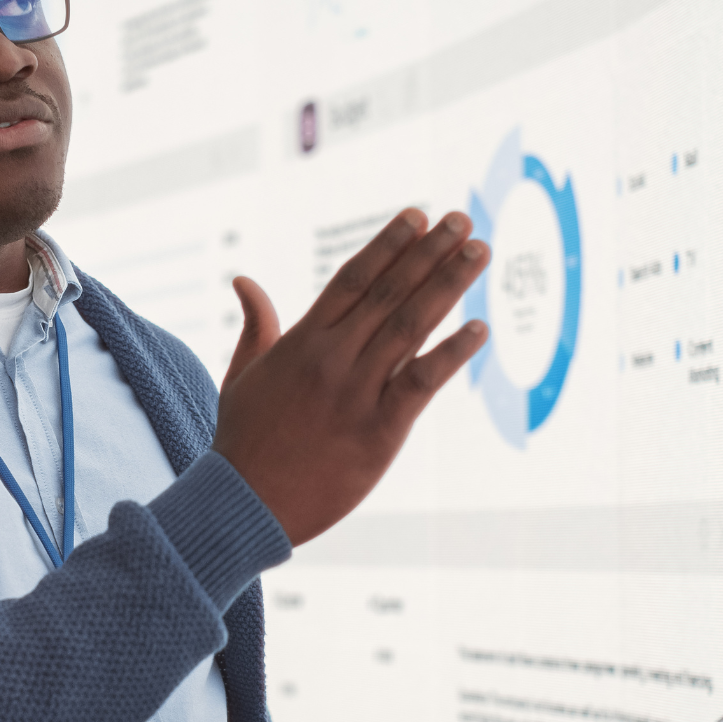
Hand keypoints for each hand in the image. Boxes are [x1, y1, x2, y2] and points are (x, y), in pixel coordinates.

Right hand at [213, 209, 488, 545]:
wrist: (244, 505)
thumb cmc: (243, 442)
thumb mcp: (242, 376)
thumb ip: (256, 325)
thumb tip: (244, 280)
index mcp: (302, 342)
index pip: (352, 278)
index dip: (388, 244)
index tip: (419, 216)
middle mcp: (332, 359)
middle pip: (389, 291)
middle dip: (429, 252)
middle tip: (462, 220)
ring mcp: (356, 393)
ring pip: (410, 325)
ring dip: (448, 284)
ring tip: (479, 251)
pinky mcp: (378, 431)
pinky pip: (422, 383)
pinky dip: (453, 353)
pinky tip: (480, 328)